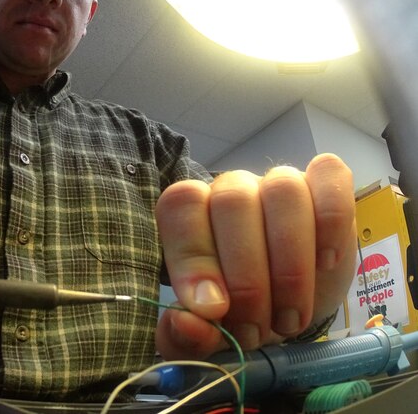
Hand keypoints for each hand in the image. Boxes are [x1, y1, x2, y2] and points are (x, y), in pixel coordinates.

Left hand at [154, 153, 356, 359]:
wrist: (289, 310)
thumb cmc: (237, 314)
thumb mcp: (205, 335)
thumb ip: (183, 336)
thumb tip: (187, 323)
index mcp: (189, 213)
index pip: (180, 206)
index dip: (194, 256)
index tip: (212, 310)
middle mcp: (229, 188)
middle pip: (233, 203)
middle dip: (247, 279)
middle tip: (254, 331)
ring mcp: (278, 182)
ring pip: (283, 192)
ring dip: (290, 265)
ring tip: (289, 319)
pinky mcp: (325, 184)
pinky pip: (329, 176)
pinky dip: (332, 220)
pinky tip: (326, 263)